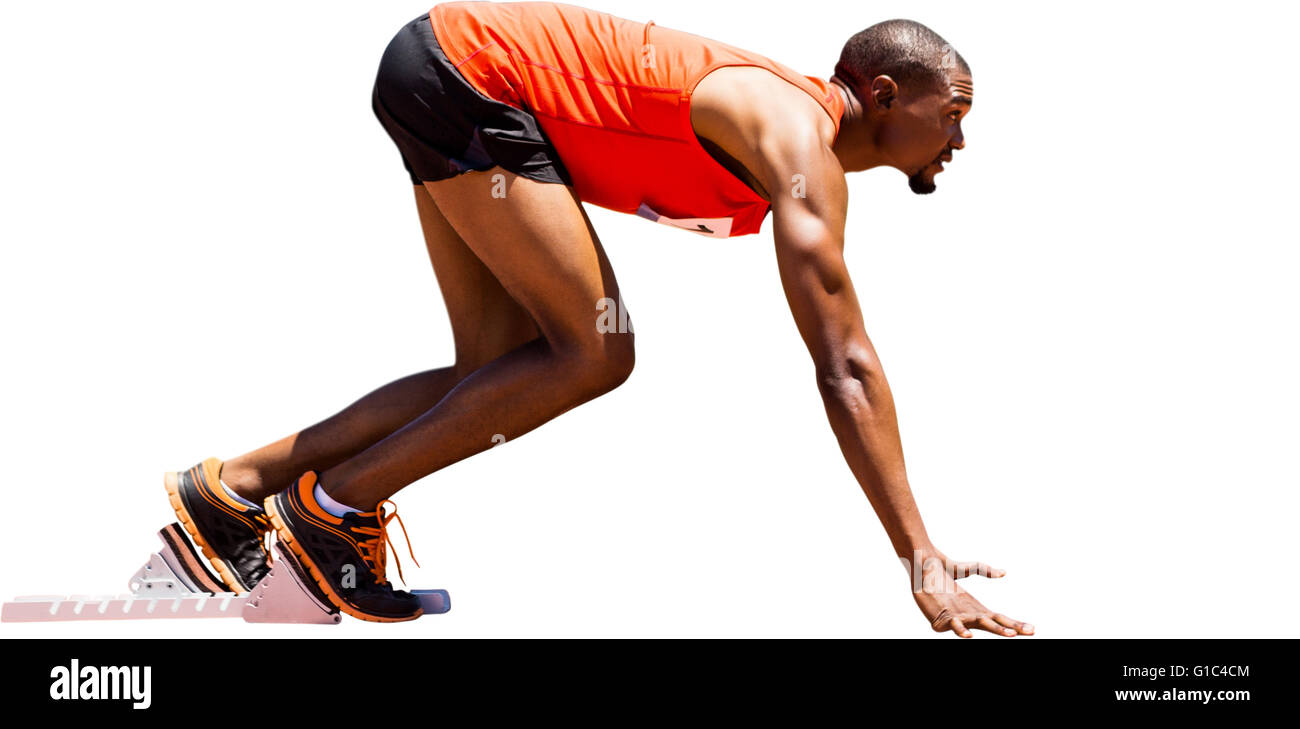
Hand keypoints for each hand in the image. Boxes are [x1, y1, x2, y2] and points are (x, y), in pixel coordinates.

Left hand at [909, 550, 1033, 637]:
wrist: (921, 564)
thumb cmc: (943, 568)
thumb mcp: (968, 569)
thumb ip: (985, 570)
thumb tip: (1004, 573)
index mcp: (976, 608)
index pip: (1000, 619)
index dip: (1016, 624)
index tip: (1033, 629)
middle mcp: (969, 615)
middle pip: (994, 624)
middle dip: (1012, 629)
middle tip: (1030, 632)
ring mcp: (956, 616)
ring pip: (979, 626)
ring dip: (994, 630)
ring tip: (1010, 635)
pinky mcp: (941, 616)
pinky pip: (954, 626)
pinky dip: (962, 631)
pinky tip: (969, 635)